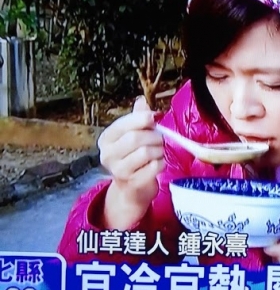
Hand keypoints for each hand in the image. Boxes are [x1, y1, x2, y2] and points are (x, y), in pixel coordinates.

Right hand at [98, 96, 163, 228]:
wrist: (132, 188)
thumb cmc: (134, 156)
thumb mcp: (133, 135)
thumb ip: (138, 118)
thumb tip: (141, 101)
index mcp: (106, 139)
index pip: (124, 124)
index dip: (142, 118)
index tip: (155, 117)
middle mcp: (107, 155)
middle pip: (135, 138)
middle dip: (154, 136)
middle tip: (160, 139)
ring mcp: (118, 171)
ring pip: (146, 152)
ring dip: (159, 150)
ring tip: (159, 152)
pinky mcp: (132, 183)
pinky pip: (154, 167)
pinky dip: (161, 163)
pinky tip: (159, 163)